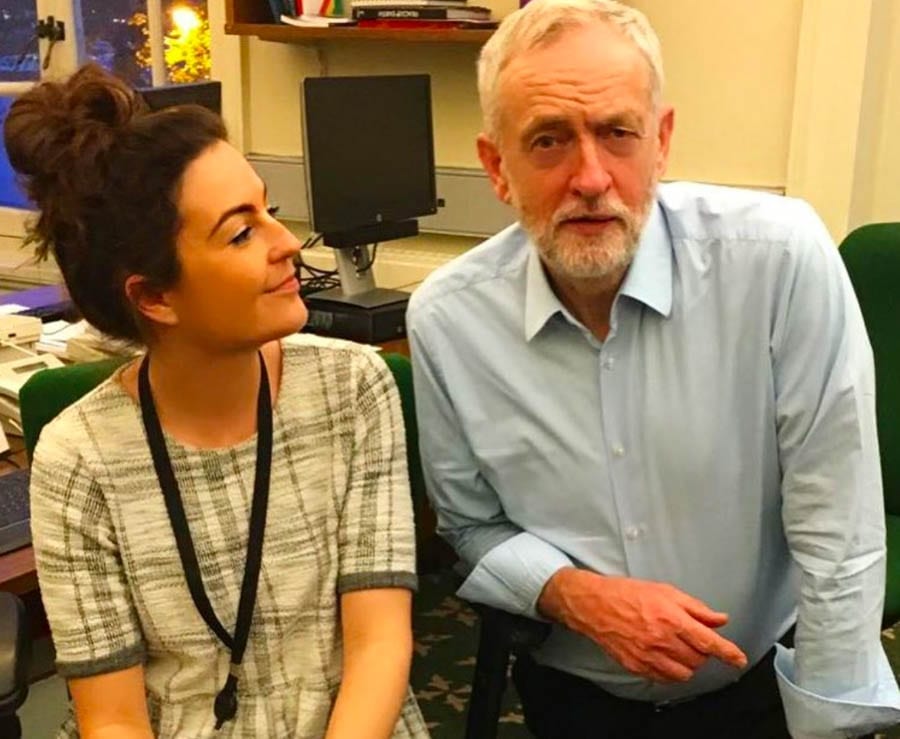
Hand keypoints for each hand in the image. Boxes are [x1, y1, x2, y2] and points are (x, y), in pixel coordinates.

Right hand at [538, 568, 747, 682]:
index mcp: (671, 618)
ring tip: (679, 650)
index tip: (738, 659)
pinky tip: (665, 657)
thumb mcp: (665, 591)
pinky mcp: (637, 666)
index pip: (708, 641)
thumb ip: (695, 608)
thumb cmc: (628, 593)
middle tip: (693, 640)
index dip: (728, 652)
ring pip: (683, 673)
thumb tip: (720, 619)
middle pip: (698, 659)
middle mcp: (662, 640)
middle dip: (701, 652)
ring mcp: (648, 656)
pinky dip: (671, 672)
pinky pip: (664, 679)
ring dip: (688, 664)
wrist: (594, 605)